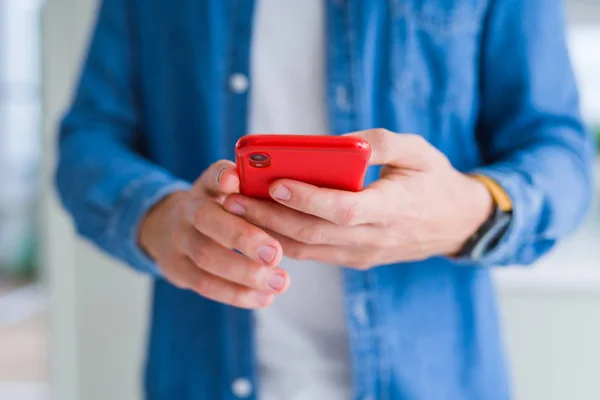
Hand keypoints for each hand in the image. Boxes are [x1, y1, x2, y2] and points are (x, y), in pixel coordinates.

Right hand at [138, 161, 288, 307]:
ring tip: (280, 282)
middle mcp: (188, 210)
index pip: (211, 176)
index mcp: (206, 187)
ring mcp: (179, 241)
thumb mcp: (230, 194)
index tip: (233, 181)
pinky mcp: (177, 270)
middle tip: (275, 254)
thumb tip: (286, 190)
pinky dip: (237, 294)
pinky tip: (265, 297)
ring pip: (206, 257)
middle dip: (243, 237)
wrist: (170, 230)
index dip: (221, 177)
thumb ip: (253, 191)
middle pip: (207, 219)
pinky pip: (205, 285)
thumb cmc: (220, 211)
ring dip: (246, 273)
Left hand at [223, 129, 493, 268]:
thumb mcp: (418, 150)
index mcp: (393, 208)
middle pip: (314, 234)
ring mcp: (364, 254)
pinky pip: (315, 254)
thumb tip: (339, 142)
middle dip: (270, 217)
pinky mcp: (356, 259)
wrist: (457, 223)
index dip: (308, 199)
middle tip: (234, 198)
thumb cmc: (435, 180)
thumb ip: (381, 143)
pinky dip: (285, 241)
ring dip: (269, 232)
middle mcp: (375, 238)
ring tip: (237, 211)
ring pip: (309, 249)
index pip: (343, 210)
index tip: (275, 182)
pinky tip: (260, 223)